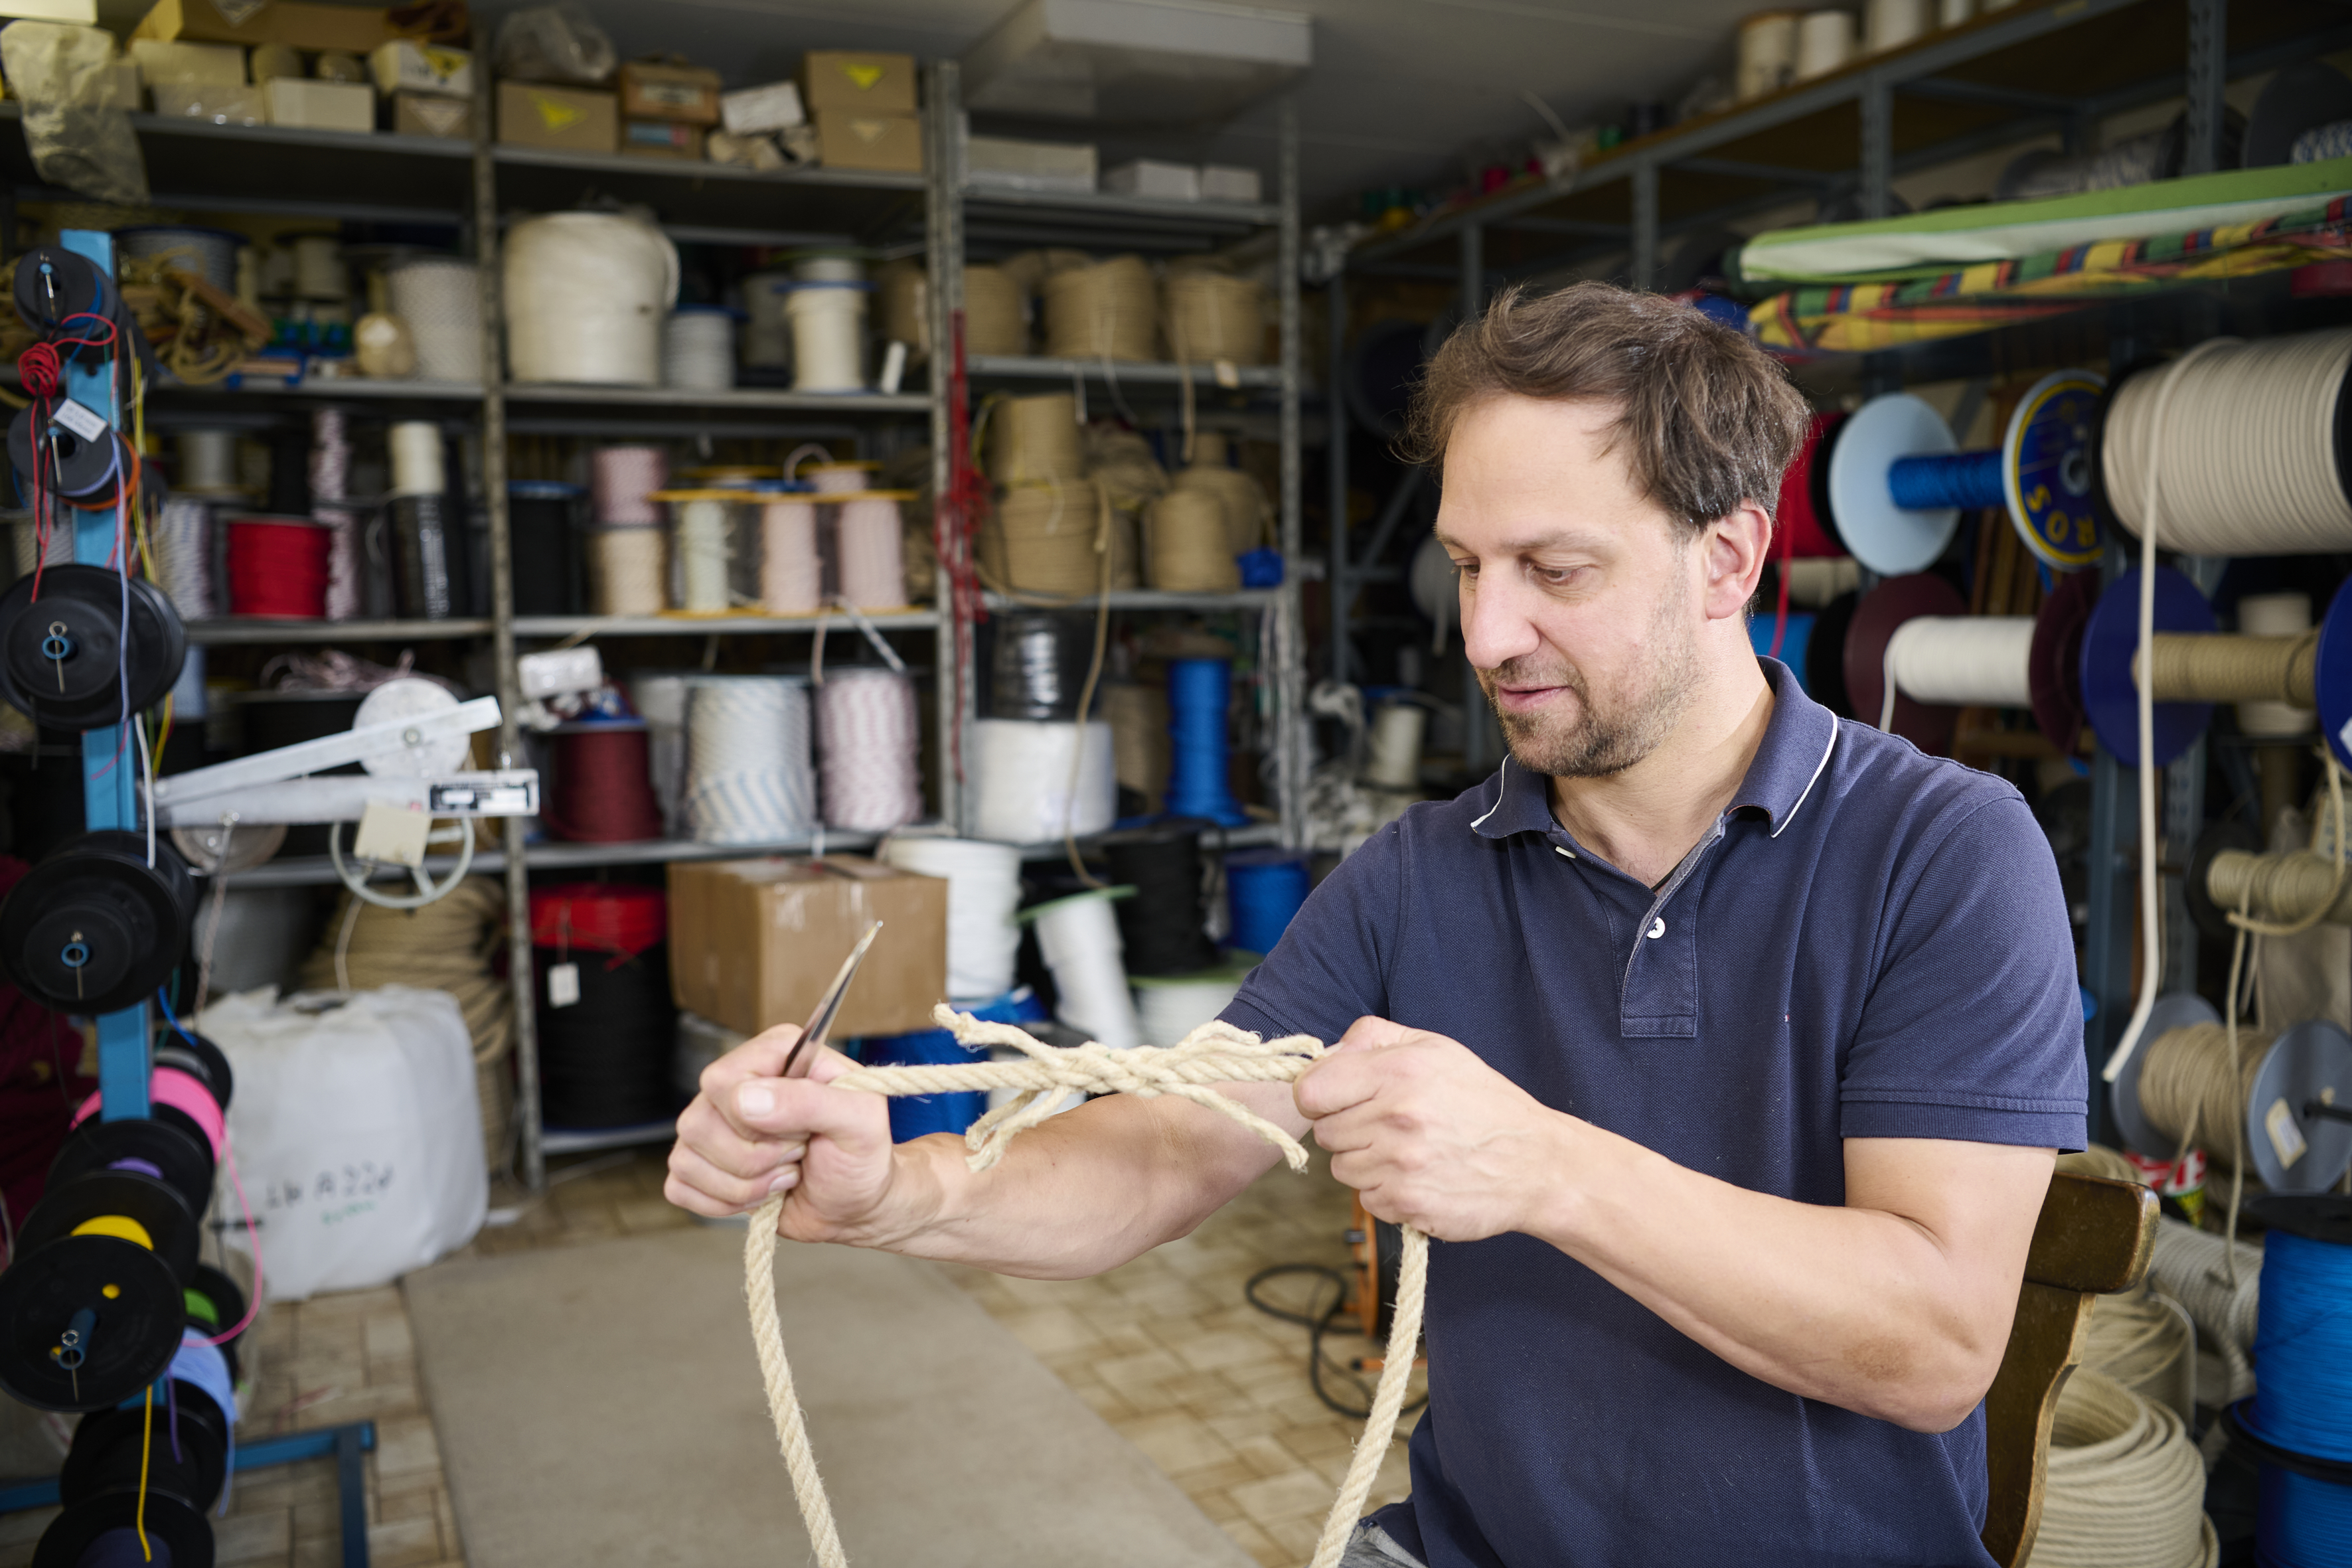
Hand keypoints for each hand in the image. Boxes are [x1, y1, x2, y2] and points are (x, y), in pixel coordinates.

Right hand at [664, 1025, 899, 1244]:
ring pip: (685, 1158)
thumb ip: (810, 1101)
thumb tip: (745, 1099)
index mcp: (773, 1055)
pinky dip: (722, 1203)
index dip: (755, 1119)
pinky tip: (760, 1196)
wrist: (858, 1204)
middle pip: (697, 1123)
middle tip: (797, 1156)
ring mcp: (714, 1126)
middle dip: (754, 1159)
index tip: (802, 1133)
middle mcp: (736, 1084)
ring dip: (743, 1186)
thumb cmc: (863, 1157)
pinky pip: (679, 1186)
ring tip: (784, 1178)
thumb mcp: (859, 1121)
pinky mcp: (704, 1165)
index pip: (721, 1080)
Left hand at [1293, 1016, 1575, 1242]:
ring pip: (1342, 1168)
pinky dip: (1386, 1191)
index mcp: (1399, 1071)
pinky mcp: (1407, 1204)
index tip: (1338, 1099)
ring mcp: (1401, 1165)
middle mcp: (1397, 1117)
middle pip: (1324, 1131)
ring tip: (1408, 1151)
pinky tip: (1418, 1177)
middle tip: (1388, 1125)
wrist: (1535, 1163)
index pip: (1310, 1090)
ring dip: (1366, 1162)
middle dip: (1348, 1127)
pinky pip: (1367, 1199)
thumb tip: (1327, 1054)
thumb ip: (1373, 1037)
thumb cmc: (1483, 1101)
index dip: (1319, 1095)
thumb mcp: (1436, 1048)